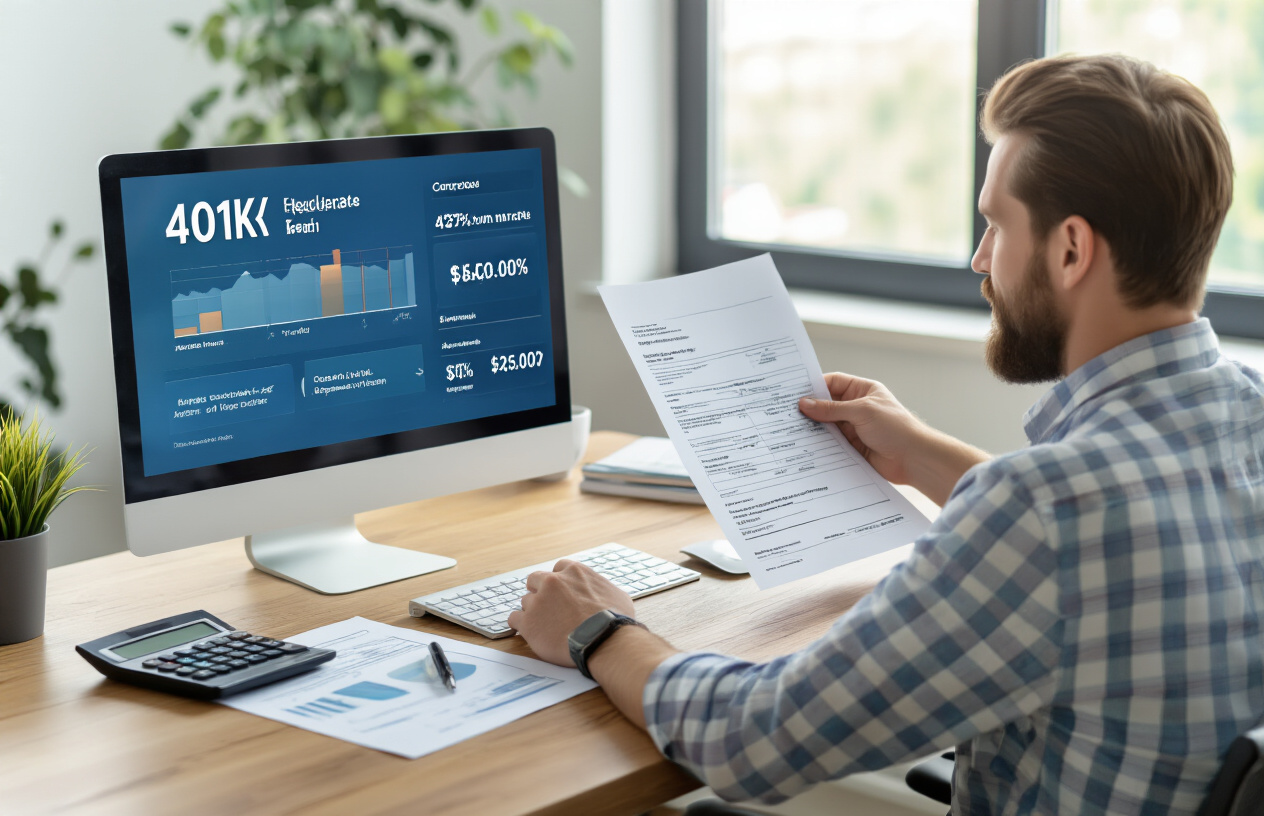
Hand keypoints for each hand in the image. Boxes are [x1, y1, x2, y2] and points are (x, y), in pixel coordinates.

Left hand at [508, 559, 635, 666]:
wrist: (603, 640)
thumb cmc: (614, 620)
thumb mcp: (617, 595)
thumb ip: (603, 588)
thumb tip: (606, 592)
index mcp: (573, 572)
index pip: (558, 569)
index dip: (559, 582)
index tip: (561, 593)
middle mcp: (552, 582)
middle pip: (534, 580)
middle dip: (539, 592)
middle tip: (547, 607)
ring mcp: (538, 601)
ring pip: (526, 601)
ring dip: (533, 612)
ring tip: (545, 626)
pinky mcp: (528, 622)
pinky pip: (514, 619)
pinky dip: (520, 625)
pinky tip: (529, 632)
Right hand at [798, 372, 926, 484]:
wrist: (914, 459)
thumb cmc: (896, 427)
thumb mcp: (862, 411)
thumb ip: (831, 408)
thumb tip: (805, 404)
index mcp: (863, 391)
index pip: (834, 382)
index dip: (815, 386)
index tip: (794, 392)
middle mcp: (857, 408)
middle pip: (827, 405)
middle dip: (810, 409)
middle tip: (787, 412)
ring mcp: (854, 428)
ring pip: (827, 425)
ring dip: (813, 428)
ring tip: (791, 430)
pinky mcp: (852, 447)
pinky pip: (831, 443)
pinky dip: (820, 444)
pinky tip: (805, 445)